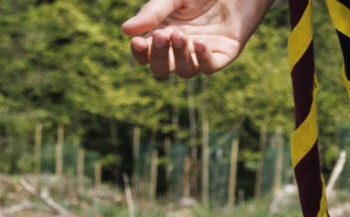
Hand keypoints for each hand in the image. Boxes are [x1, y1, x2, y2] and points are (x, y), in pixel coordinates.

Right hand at [121, 0, 273, 77]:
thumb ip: (153, 13)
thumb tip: (126, 31)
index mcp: (165, 31)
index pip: (146, 54)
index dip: (140, 54)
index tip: (137, 42)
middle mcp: (182, 47)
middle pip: (162, 68)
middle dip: (158, 56)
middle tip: (161, 36)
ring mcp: (202, 53)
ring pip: (185, 72)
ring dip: (180, 57)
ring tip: (181, 36)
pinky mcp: (224, 54)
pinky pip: (209, 67)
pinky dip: (203, 59)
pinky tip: (200, 43)